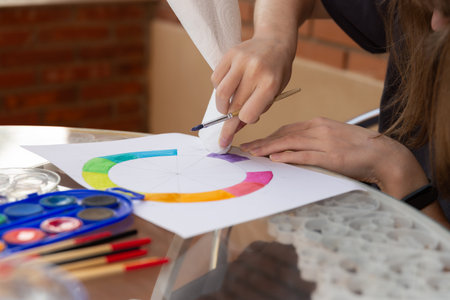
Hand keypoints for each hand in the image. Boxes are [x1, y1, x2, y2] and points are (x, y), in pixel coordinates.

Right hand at [211, 36, 295, 146]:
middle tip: (226, 125)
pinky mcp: (230, 54)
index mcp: (270, 85)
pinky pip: (215, 79)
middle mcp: (255, 72)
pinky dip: (218, 88)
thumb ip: (256, 110)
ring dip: (220, 105)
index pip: (248, 115)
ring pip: (220, 93)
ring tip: (225, 107)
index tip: (241, 121)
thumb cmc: (276, 72)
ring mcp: (241, 61)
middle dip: (228, 119)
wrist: (275, 41)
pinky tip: (227, 87)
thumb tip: (234, 128)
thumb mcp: (274, 93)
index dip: (244, 120)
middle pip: (234, 106)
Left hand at [240, 117, 428, 198]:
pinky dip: (288, 157)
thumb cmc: (359, 148)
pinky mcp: (331, 157)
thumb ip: (314, 141)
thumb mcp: (333, 137)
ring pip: (289, 143)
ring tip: (253, 154)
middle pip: (284, 134)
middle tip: (247, 148)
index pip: (287, 129)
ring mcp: (324, 142)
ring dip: (268, 149)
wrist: (384, 154)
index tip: (256, 142)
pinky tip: (275, 159)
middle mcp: (318, 129)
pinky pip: (304, 155)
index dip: (269, 136)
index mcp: (318, 123)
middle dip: (263, 142)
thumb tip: (294, 149)